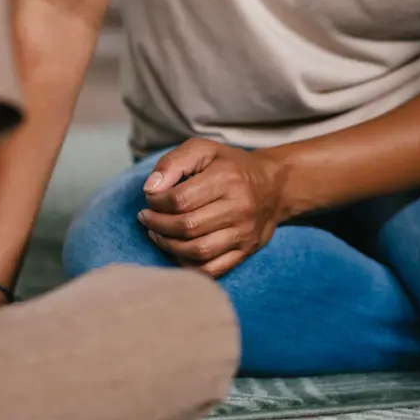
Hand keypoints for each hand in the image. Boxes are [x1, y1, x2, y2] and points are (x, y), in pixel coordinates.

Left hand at [137, 139, 285, 276]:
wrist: (273, 185)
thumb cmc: (230, 165)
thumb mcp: (203, 149)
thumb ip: (173, 163)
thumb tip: (150, 188)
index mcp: (226, 179)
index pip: (180, 199)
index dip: (156, 201)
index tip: (150, 198)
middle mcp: (238, 208)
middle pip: (187, 226)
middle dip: (158, 224)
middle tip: (146, 218)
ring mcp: (244, 233)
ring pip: (198, 251)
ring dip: (169, 246)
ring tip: (156, 234)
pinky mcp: (246, 251)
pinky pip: (213, 269)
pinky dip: (189, 265)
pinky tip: (177, 251)